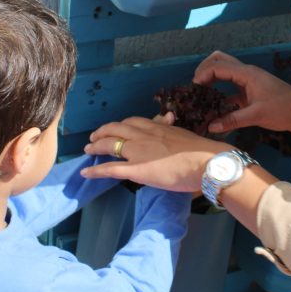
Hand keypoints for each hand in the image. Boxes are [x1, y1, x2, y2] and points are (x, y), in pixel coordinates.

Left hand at [81, 117, 230, 191]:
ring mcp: (138, 152)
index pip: (132, 122)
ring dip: (96, 147)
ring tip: (88, 150)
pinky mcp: (136, 169)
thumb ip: (170, 128)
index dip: (120, 125)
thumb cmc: (200, 152)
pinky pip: (111, 169)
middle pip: (116, 129)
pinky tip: (85, 173)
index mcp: (156, 127)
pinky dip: (96, 171)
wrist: (205, 163)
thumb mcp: (182, 133)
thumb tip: (168, 118)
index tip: (115, 128)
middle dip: (103, 132)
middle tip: (94, 137)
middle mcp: (143, 135)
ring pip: (110, 145)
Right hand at [193, 50, 290, 132]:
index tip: (194, 89)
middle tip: (195, 87)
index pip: (218, 66)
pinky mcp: (251, 92)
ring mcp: (249, 81)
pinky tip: (215, 108)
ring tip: (201, 95)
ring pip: (225, 72)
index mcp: (247, 74)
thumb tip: (211, 126)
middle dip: (204, 70)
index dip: (202, 74)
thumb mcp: (257, 116)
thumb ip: (233, 120)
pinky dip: (221, 94)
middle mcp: (246, 73)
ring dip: (212, 79)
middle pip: (219, 60)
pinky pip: (231, 87)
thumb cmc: (285, 110)